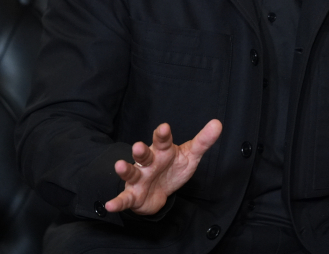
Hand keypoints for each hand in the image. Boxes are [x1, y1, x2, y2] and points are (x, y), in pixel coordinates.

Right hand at [104, 119, 222, 215]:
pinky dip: (117, 202)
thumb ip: (203, 141)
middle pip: (144, 155)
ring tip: (119, 165)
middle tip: (138, 146)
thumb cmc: (173, 168)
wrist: (160, 191)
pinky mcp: (133, 195)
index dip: (162, 134)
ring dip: (125, 169)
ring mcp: (139, 178)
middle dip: (140, 151)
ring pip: (131, 172)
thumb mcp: (190, 155)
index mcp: (162, 151)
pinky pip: (124, 198)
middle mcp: (148, 162)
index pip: (162, 141)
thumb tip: (218, 124)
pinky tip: (110, 205)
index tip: (164, 127)